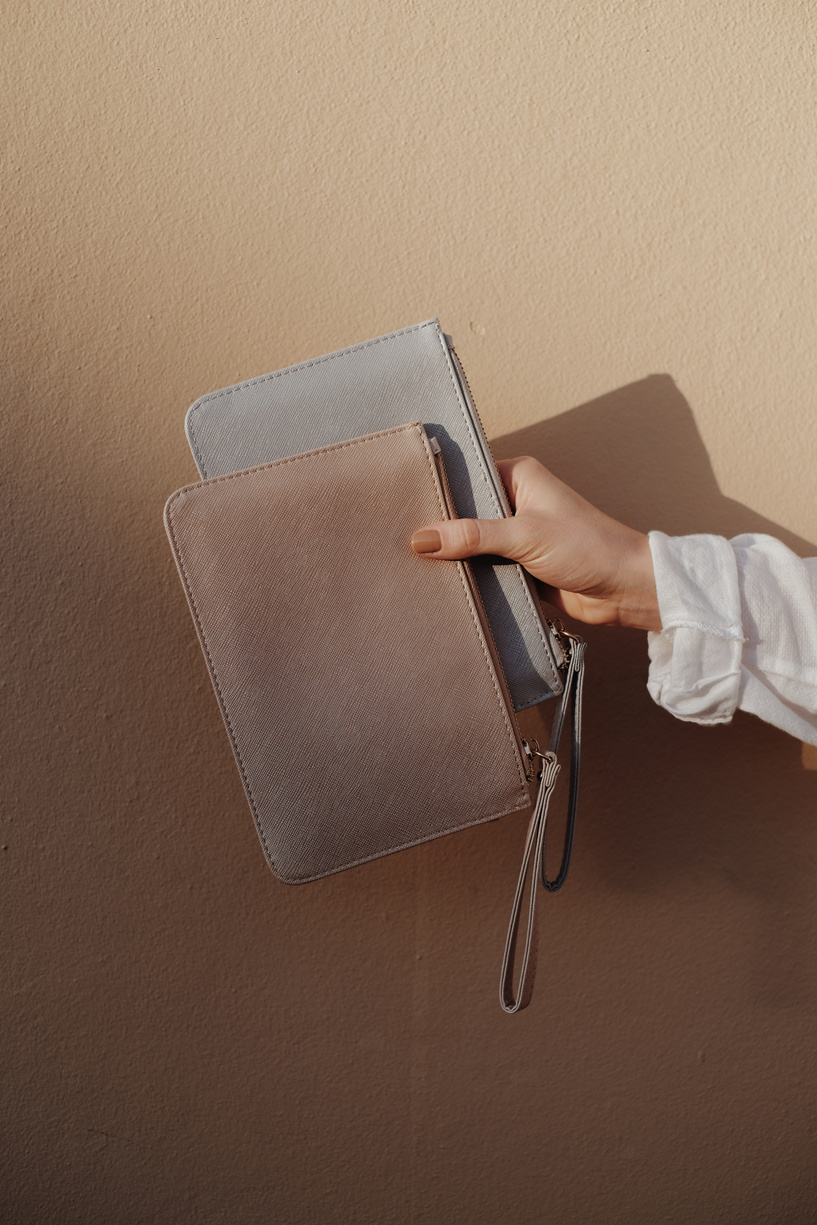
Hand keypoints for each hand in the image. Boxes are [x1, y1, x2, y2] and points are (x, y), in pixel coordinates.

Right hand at [411, 456, 660, 630]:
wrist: (625, 589)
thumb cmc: (588, 547)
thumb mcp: (523, 536)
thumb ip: (471, 536)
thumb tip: (421, 538)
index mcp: (518, 476)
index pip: (465, 478)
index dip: (436, 493)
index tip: (402, 505)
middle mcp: (516, 501)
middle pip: (464, 513)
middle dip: (441, 529)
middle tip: (399, 539)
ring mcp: (516, 535)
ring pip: (471, 544)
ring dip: (454, 557)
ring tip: (412, 564)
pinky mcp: (518, 565)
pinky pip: (483, 568)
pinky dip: (468, 576)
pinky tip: (441, 584)